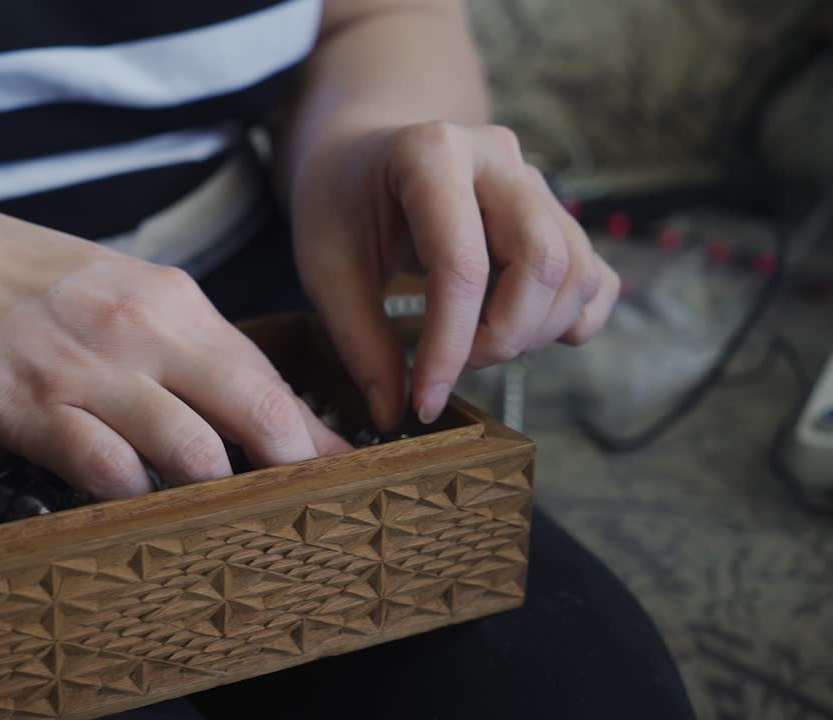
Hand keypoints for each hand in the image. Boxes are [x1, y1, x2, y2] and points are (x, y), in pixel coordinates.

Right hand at [0, 198, 347, 498]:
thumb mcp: (123, 292)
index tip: (340, 472)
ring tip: (221, 520)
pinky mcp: (30, 407)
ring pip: (189, 449)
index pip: (265, 375)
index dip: (311, 433)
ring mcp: (86, 370)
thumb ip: (187, 346)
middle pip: (250, 410)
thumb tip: (255, 408)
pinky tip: (134, 502)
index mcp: (172, 300)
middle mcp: (141, 330)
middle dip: (289, 468)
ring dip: (214, 493)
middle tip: (303, 510)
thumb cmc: (32, 282)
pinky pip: (105, 467)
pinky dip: (133, 495)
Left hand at [292, 121, 618, 428]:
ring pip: (575, 270)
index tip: (425, 401)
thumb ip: (359, 340)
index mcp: (431, 154)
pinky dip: (570, 320)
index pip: (462, 264)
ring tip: (474, 345)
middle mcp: (496, 157)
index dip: (449, 345)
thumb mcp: (324, 268)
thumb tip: (394, 414)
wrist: (360, 157)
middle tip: (454, 365)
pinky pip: (594, 275)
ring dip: (534, 332)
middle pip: (543, 260)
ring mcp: (535, 181)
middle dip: (504, 335)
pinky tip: (519, 332)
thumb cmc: (339, 206)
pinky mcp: (555, 213)